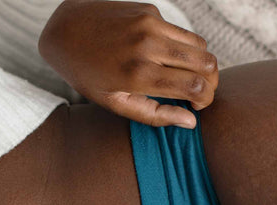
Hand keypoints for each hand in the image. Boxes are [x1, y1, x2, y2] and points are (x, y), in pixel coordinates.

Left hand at [39, 1, 217, 127]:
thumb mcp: (114, 102)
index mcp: (139, 74)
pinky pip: (180, 32)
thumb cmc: (87, 73)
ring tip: (185, 75)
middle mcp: (149, 45)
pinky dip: (179, 46)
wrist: (65, 29)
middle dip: (211, 81)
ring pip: (200, 44)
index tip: (197, 105)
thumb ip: (154, 114)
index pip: (197, 86)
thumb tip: (190, 121)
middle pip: (208, 63)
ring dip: (200, 63)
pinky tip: (159, 54)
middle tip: (199, 92)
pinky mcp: (150, 11)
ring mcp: (151, 24)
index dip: (206, 99)